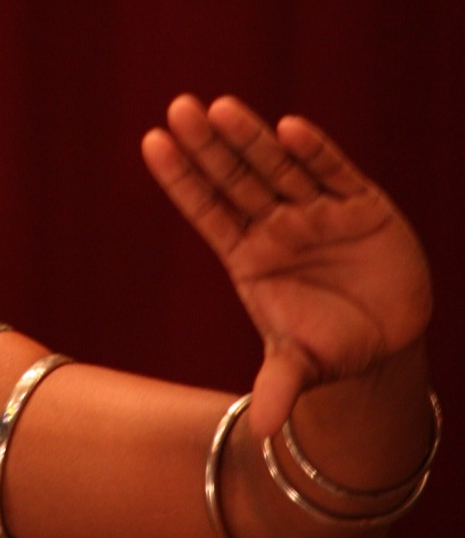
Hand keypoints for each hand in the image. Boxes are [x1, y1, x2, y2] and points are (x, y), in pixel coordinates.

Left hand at [141, 95, 431, 435]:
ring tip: (220, 107)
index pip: (206, 209)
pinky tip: (291, 128)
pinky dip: (316, 151)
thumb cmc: (327, 347)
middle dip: (208, 146)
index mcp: (248, 255)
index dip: (181, 178)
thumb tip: (263, 430)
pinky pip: (335, 173)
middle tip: (179, 109)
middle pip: (235, 179)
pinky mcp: (363, 207)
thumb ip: (279, 385)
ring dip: (251, 138)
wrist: (385, 343)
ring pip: (278, 167)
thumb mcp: (300, 365)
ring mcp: (317, 212)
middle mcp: (276, 226)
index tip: (151, 141)